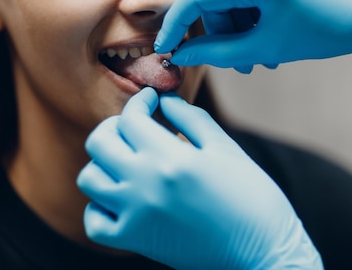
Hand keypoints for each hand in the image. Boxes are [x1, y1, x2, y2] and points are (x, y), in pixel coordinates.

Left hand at [77, 88, 322, 269]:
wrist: (262, 251)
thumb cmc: (251, 195)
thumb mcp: (225, 148)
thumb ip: (191, 119)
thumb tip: (164, 100)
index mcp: (170, 157)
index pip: (131, 118)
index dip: (139, 101)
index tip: (150, 100)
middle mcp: (144, 184)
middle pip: (99, 142)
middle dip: (114, 126)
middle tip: (135, 126)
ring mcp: (135, 215)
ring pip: (89, 178)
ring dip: (103, 164)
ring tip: (128, 161)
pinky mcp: (135, 241)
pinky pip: (94, 222)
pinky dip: (100, 206)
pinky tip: (123, 197)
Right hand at [155, 0, 351, 72]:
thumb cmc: (327, 30)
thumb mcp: (268, 47)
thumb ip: (218, 53)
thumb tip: (180, 55)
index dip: (177, 23)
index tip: (166, 45)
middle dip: (224, 31)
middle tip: (242, 63)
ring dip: (241, 19)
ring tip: (264, 48)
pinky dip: (253, 1)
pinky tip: (272, 21)